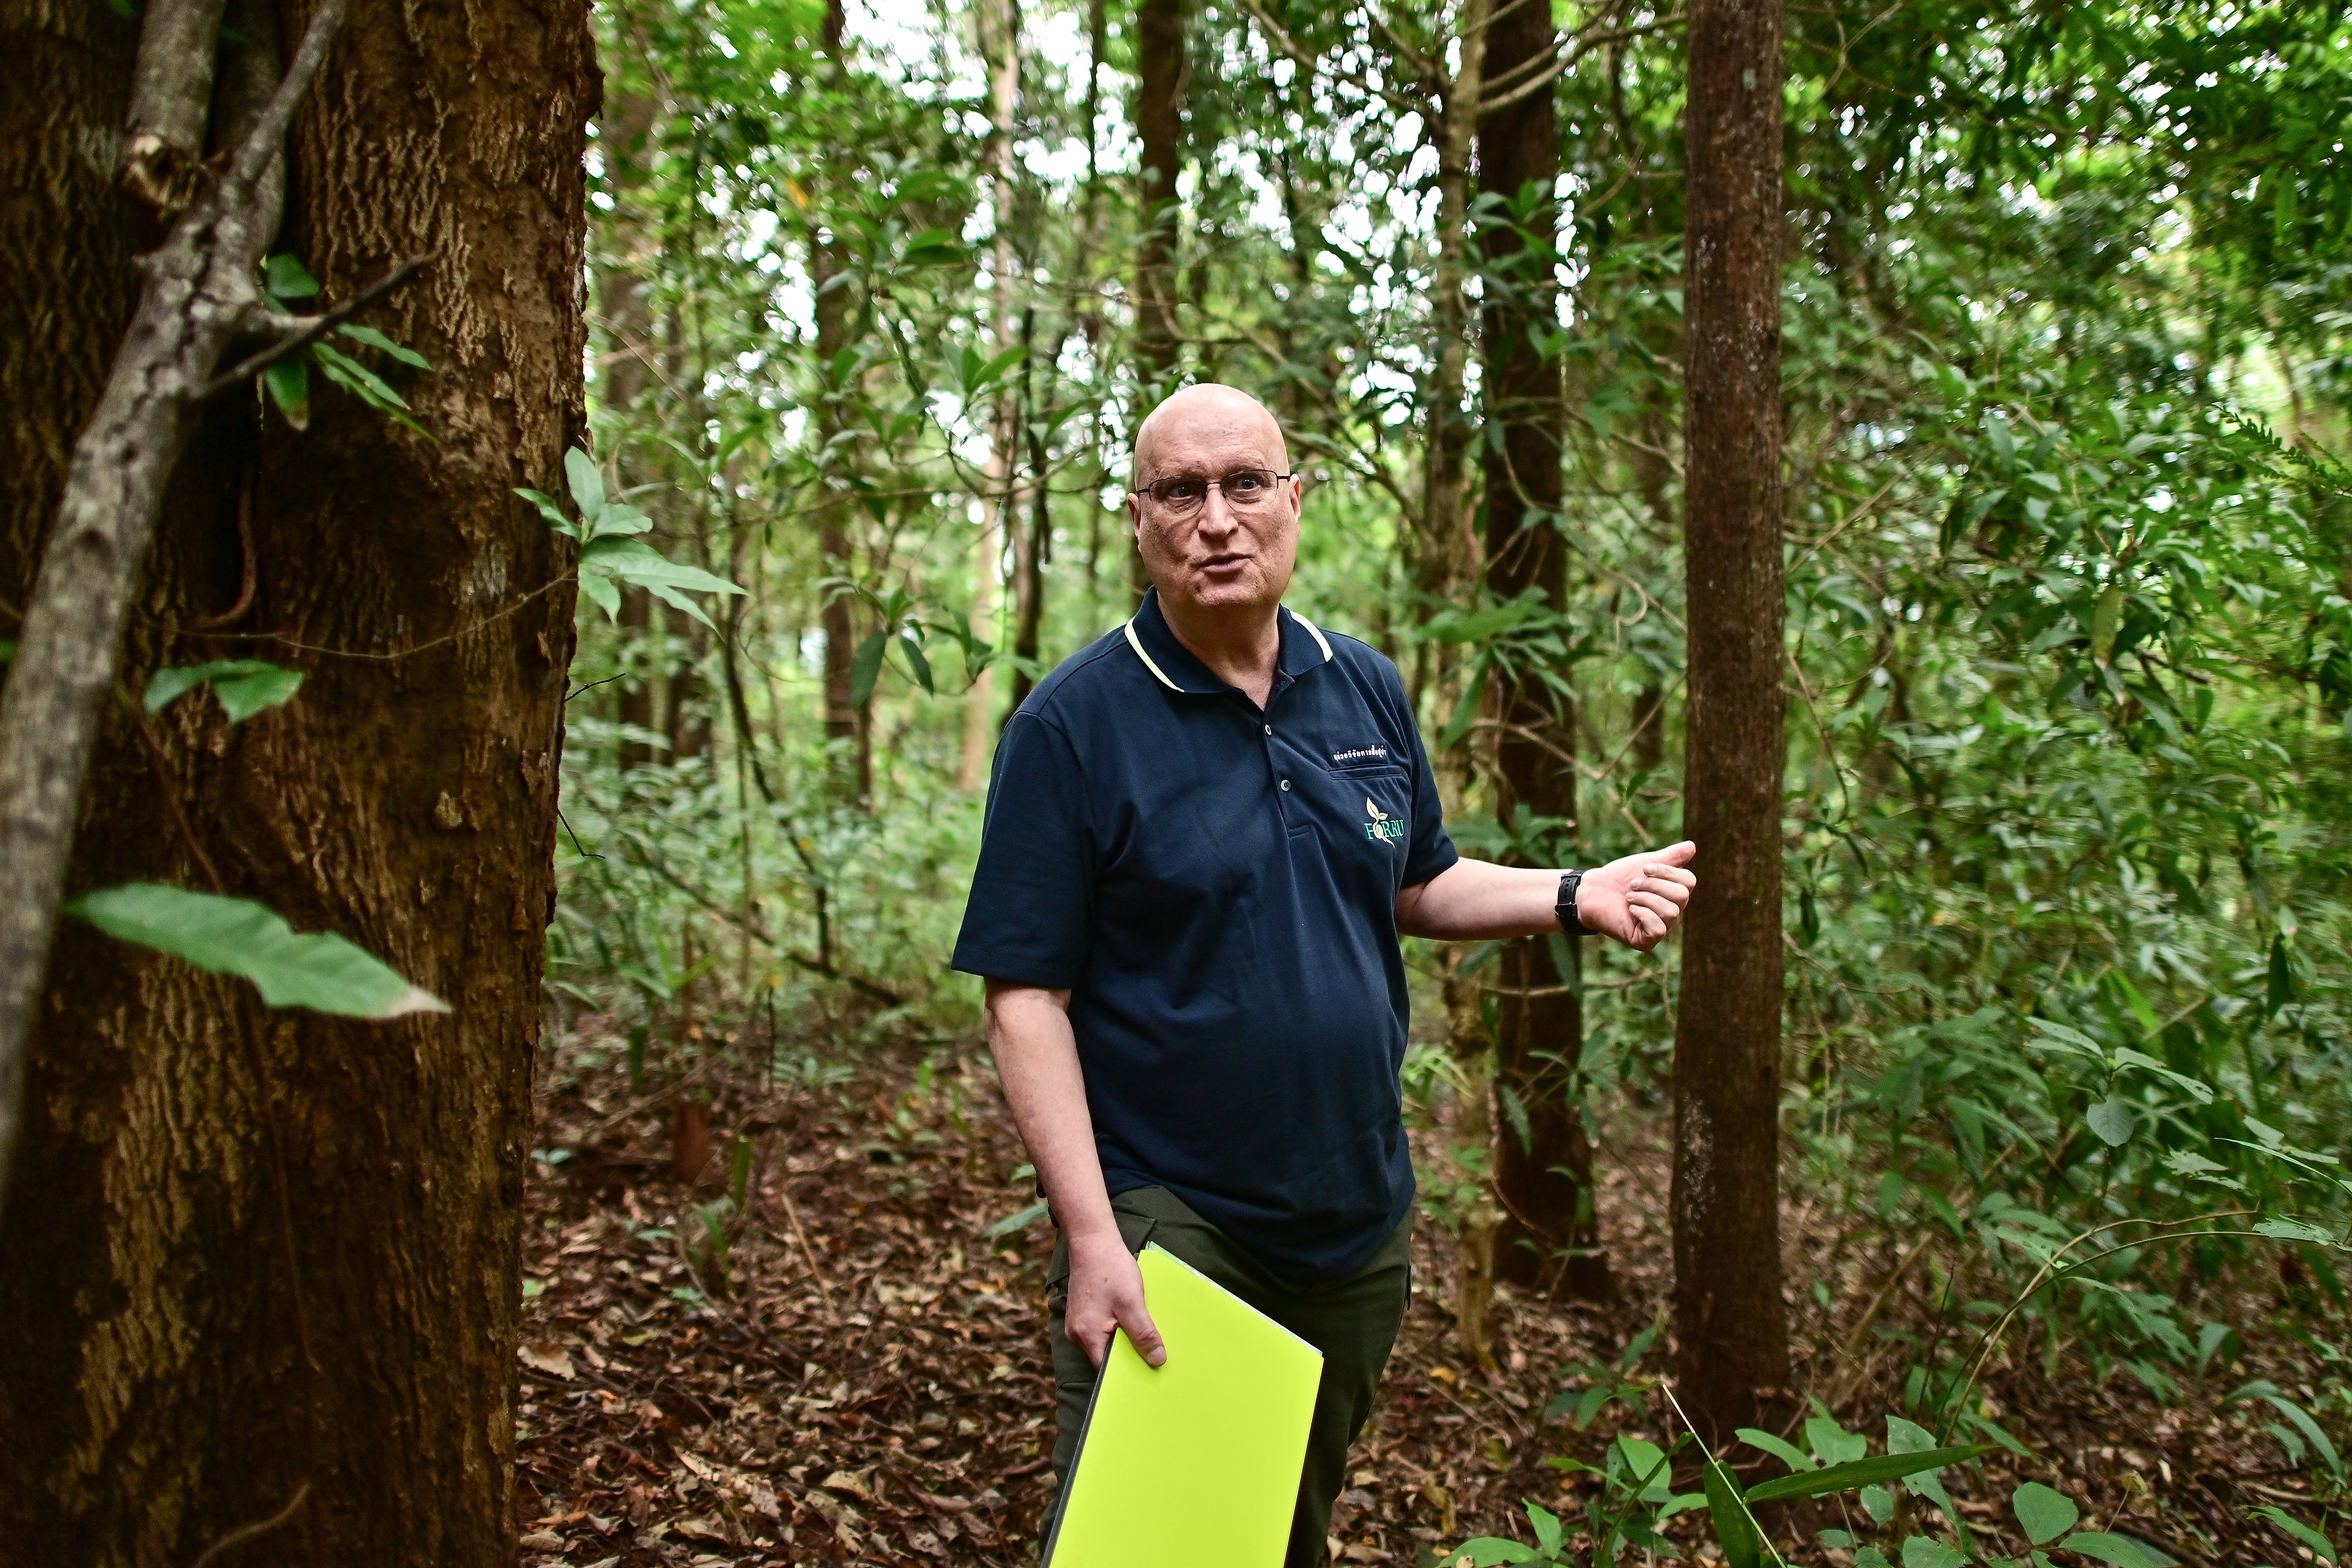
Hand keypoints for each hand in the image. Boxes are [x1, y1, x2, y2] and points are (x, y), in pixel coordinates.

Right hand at [1063, 1230, 1166, 1369]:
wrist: (1092, 1241)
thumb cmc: (1110, 1269)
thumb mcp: (1132, 1303)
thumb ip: (1143, 1334)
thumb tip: (1157, 1361)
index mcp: (1087, 1337)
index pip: (1107, 1370)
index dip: (1128, 1373)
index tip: (1149, 1372)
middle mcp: (1077, 1335)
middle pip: (1105, 1358)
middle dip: (1129, 1356)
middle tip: (1152, 1352)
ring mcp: (1078, 1324)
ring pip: (1105, 1343)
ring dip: (1123, 1339)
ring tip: (1142, 1332)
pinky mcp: (1083, 1313)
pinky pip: (1101, 1330)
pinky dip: (1117, 1328)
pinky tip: (1130, 1317)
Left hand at [1574, 841, 1696, 951]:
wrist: (1592, 892)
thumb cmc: (1619, 878)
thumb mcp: (1646, 863)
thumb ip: (1670, 857)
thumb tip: (1692, 846)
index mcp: (1673, 894)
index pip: (1689, 881)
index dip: (1667, 872)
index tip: (1645, 869)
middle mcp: (1671, 912)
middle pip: (1681, 896)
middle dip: (1653, 885)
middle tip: (1633, 884)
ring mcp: (1660, 928)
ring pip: (1671, 912)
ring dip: (1645, 898)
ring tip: (1629, 897)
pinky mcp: (1646, 941)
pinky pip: (1658, 929)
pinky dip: (1643, 914)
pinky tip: (1631, 910)